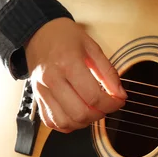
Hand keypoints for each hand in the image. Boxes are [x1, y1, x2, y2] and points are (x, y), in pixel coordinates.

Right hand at [25, 18, 126, 132]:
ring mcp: (41, 90)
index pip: (93, 96)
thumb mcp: (93, 48)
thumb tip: (120, 95)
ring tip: (92, 111)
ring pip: (65, 122)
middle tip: (106, 106)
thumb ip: (109, 73)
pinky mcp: (36, 97)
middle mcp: (52, 79)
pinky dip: (66, 124)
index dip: (112, 104)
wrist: (38, 32)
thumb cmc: (66, 37)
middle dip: (99, 114)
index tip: (119, 101)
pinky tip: (76, 115)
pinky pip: (51, 121)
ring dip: (84, 122)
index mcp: (68, 63)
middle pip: (80, 113)